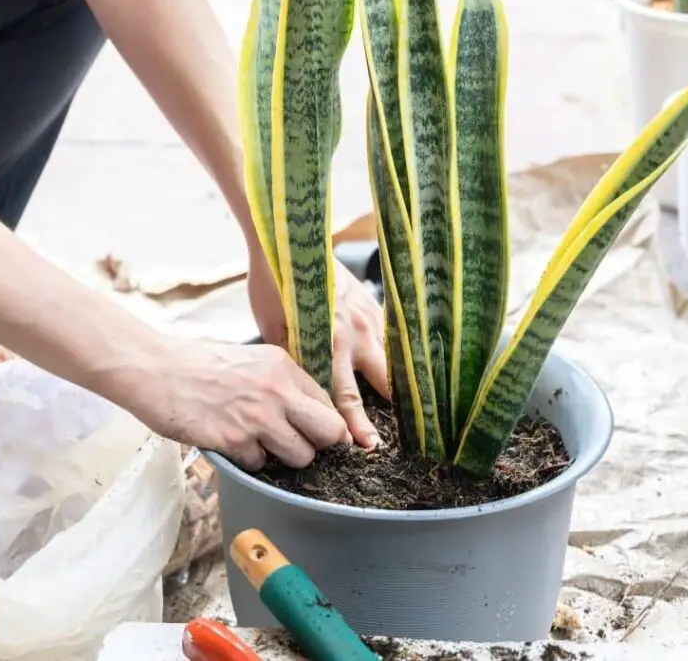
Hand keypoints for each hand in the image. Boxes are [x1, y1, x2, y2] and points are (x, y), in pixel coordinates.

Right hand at [134, 336, 348, 470]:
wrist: (156, 370)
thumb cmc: (199, 364)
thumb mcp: (251, 360)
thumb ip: (280, 383)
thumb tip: (305, 412)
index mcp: (283, 367)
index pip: (329, 404)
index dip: (326, 425)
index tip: (317, 435)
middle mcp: (277, 391)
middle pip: (329, 432)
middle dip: (319, 444)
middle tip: (299, 445)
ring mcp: (258, 417)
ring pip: (301, 456)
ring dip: (283, 457)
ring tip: (259, 443)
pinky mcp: (235, 440)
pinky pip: (260, 464)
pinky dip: (248, 461)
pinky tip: (230, 443)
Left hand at [247, 248, 388, 448]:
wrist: (290, 242)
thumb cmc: (274, 288)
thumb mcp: (273, 331)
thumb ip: (295, 360)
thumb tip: (300, 390)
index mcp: (327, 347)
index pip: (345, 397)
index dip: (357, 425)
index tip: (368, 445)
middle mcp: (354, 336)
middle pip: (383, 384)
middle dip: (393, 411)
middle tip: (404, 433)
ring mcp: (369, 317)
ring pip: (395, 358)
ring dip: (401, 381)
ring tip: (414, 403)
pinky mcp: (374, 301)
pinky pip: (393, 333)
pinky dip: (398, 352)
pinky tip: (404, 365)